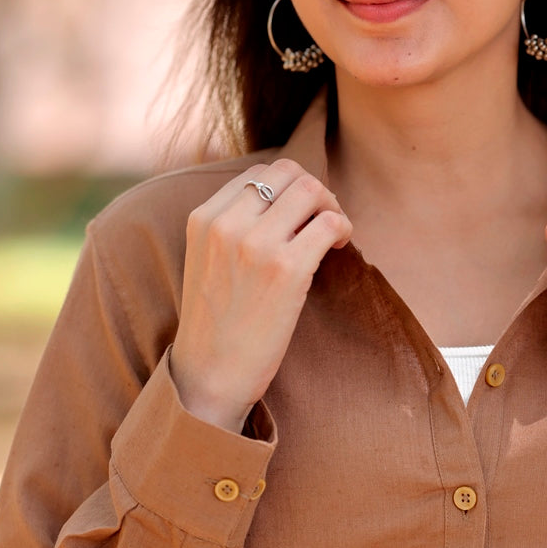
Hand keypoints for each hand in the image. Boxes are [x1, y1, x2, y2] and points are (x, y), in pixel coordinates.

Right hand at [170, 160, 351, 432]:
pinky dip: (343, 230)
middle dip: (314, 191)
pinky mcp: (286, 269)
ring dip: (332, 207)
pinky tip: (338, 251)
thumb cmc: (216, 324)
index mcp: (203, 217)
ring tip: (333, 236)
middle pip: (287, 172)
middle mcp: (226, 223)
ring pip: (311, 190)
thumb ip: (231, 226)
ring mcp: (256, 244)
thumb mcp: (207, 260)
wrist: (210, 375)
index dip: (288, 189)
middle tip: (324, 220)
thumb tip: (283, 201)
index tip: (300, 215)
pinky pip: (330, 224)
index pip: (257, 173)